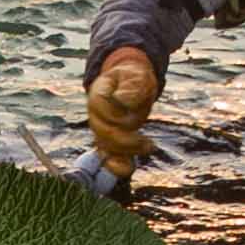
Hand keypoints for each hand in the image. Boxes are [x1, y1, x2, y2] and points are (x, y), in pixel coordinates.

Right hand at [84, 46, 160, 177]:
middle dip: (126, 140)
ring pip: (106, 146)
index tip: (135, 111)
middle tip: (148, 142)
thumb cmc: (134, 79)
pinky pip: (108, 157)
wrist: (130, 84)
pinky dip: (116, 165)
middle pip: (102, 132)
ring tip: (149, 147)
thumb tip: (125, 104)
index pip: (98, 105)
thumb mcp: (137, 77)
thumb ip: (131, 89)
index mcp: (98, 93)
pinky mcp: (109, 141)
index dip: (115, 112)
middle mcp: (95, 114)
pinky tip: (129, 167)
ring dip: (127, 152)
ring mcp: (101, 129)